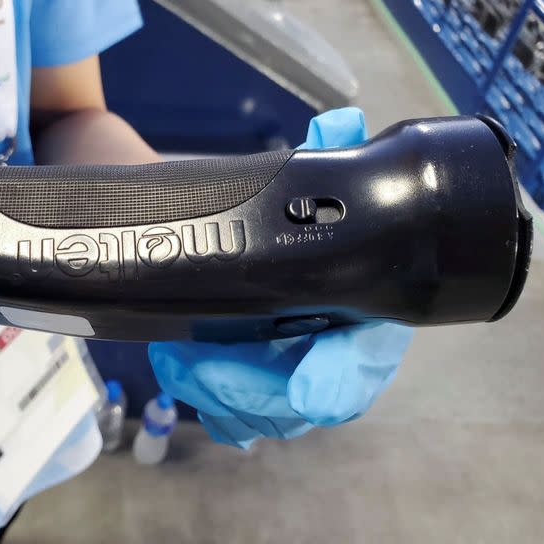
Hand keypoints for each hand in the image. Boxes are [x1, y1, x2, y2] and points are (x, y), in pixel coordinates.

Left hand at [148, 108, 413, 448]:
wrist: (237, 236)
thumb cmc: (274, 216)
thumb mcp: (299, 183)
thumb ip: (325, 157)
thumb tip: (340, 125)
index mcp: (357, 305)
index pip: (366, 355)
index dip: (346, 376)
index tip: (315, 393)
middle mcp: (328, 349)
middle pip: (306, 402)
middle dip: (254, 389)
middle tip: (203, 365)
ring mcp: (289, 375)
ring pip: (264, 415)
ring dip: (217, 395)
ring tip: (177, 359)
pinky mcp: (250, 387)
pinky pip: (233, 418)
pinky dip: (207, 403)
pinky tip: (180, 373)